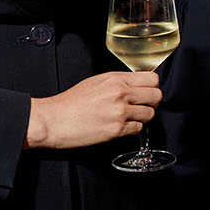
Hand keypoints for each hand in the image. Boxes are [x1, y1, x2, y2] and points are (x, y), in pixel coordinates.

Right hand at [26, 71, 159, 149]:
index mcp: (115, 79)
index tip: (146, 92)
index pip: (152, 79)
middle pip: (156, 96)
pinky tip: (122, 127)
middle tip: (143, 106)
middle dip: (152, 102)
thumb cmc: (70, 102)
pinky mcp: (116, 130)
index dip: (151, 87)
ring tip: (130, 118)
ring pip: (150, 114)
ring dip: (143, 117)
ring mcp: (120, 112)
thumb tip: (136, 86)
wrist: (53, 120)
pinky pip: (138, 129)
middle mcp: (120, 93)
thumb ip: (118, 82)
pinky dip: (133, 129)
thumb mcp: (96, 82)